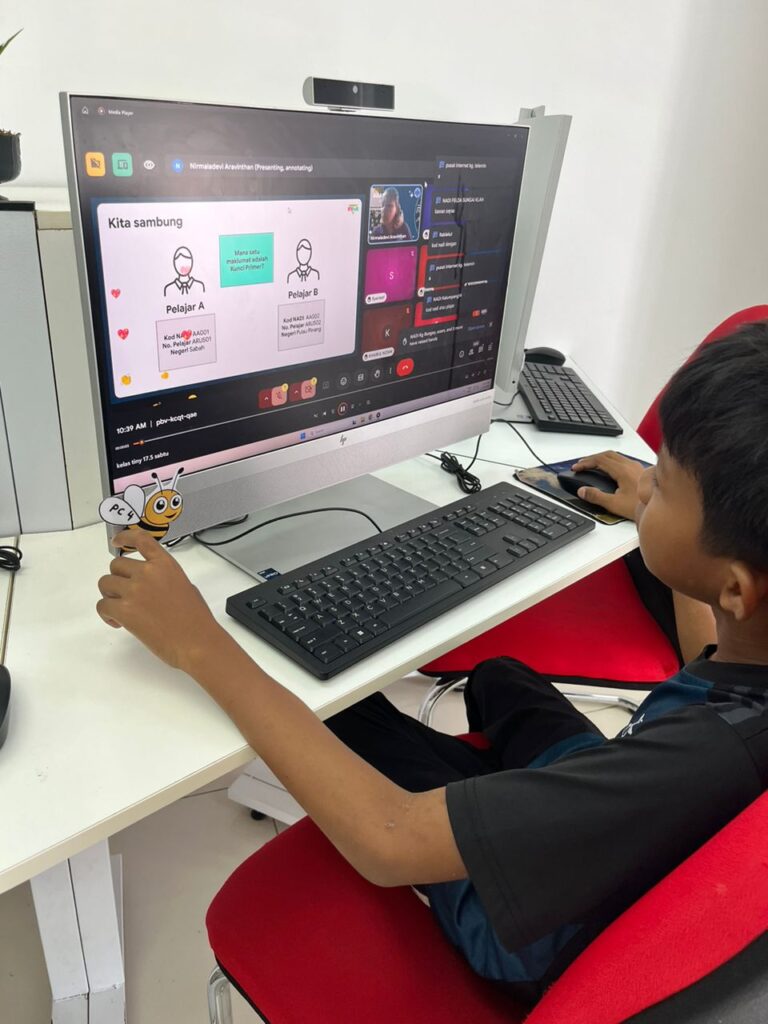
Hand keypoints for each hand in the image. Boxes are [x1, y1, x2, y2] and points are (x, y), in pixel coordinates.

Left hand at [97, 529, 225, 672]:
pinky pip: (102, 605)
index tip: (117, 542)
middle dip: (118, 579)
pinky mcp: (124, 610)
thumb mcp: (186, 587)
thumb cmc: (197, 620)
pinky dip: (106, 614)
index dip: (125, 538)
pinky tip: (118, 623)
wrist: (196, 642)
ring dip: (110, 595)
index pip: (141, 540)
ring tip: (121, 610)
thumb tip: (151, 584)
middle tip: (125, 595)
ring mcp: (134, 590)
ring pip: (105, 583)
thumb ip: (165, 578)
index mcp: (165, 565)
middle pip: (116, 565)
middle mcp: (148, 573)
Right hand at [570, 451, 648, 520]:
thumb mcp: (614, 504)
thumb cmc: (640, 506)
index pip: (599, 460)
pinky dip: (611, 460)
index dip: (585, 463)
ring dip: (601, 458)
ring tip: (592, 464)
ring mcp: (636, 466)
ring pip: (615, 455)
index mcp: (622, 471)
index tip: (576, 467)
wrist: (662, 508)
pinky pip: (622, 459)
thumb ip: (596, 497)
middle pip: (606, 454)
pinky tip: (610, 469)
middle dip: (592, 458)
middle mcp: (630, 465)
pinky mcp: (640, 470)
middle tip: (581, 464)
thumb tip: (582, 491)